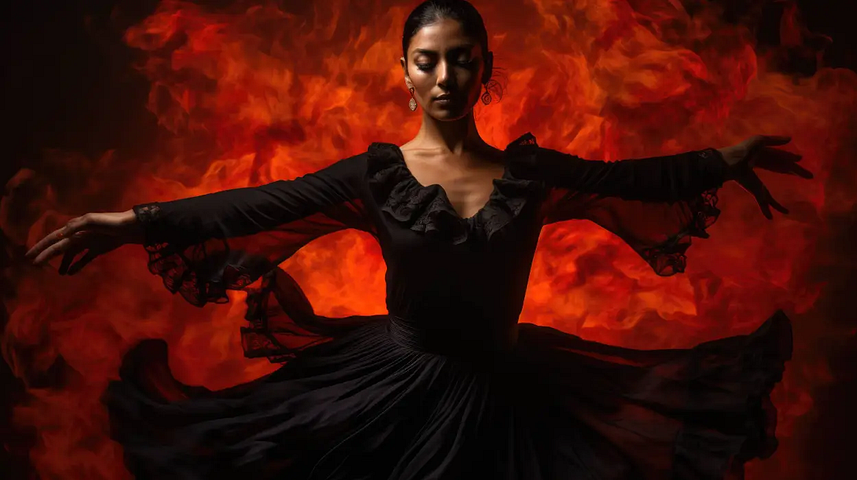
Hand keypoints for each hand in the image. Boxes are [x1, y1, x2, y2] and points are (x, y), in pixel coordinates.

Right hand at [25, 209, 143, 274]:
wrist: (131, 227)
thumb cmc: (111, 222)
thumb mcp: (92, 220)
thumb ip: (76, 226)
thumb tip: (60, 234)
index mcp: (74, 227)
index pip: (54, 238)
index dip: (41, 247)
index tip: (30, 256)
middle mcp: (78, 235)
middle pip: (59, 247)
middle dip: (47, 256)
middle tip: (35, 265)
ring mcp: (88, 243)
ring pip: (71, 255)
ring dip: (63, 263)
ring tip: (58, 273)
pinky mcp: (97, 250)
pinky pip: (84, 259)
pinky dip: (77, 265)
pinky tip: (70, 273)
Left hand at [717, 135, 813, 218]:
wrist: (733, 162)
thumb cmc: (744, 150)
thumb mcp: (760, 140)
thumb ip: (775, 140)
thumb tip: (790, 139)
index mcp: (763, 158)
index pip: (780, 159)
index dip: (790, 159)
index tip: (799, 159)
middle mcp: (761, 172)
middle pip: (782, 172)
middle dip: (796, 173)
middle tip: (810, 176)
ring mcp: (757, 183)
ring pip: (769, 196)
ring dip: (778, 205)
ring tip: (787, 211)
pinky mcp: (755, 190)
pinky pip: (762, 202)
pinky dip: (766, 210)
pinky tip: (770, 217)